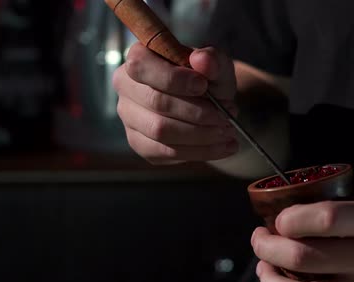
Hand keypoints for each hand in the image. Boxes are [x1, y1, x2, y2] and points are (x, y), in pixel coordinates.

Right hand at [112, 43, 238, 163]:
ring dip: (200, 135)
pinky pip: (166, 152)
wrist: (210, 104)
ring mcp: (130, 117)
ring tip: (227, 133)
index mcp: (138, 57)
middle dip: (196, 112)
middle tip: (224, 117)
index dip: (174, 78)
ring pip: (161, 131)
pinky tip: (222, 147)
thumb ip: (212, 60)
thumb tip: (203, 59)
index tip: (203, 86)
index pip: (143, 67)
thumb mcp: (216, 64)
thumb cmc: (208, 79)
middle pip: (156, 102)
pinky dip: (199, 151)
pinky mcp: (140, 143)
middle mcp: (126, 87)